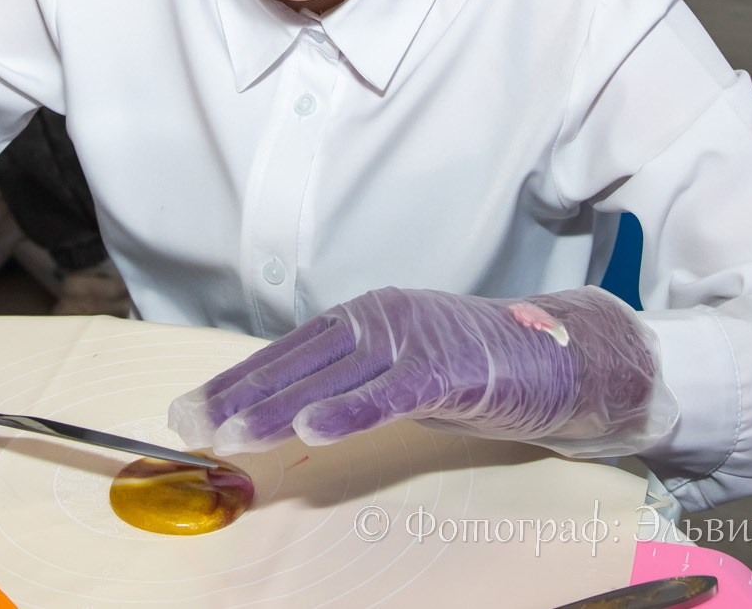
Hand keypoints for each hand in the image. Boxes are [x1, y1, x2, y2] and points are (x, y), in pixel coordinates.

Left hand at [168, 286, 665, 457]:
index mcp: (363, 318)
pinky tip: (311, 429)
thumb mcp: (399, 374)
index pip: (285, 351)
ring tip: (232, 434)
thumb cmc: (476, 370)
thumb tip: (286, 413)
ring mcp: (414, 340)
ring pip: (332, 375)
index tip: (190, 409)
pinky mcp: (450, 368)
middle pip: (296, 360)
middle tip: (190, 426)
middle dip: (238, 395)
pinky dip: (349, 409)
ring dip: (277, 406)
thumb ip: (349, 384)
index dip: (235, 381)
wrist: (562, 359)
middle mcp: (380, 318)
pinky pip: (390, 393)